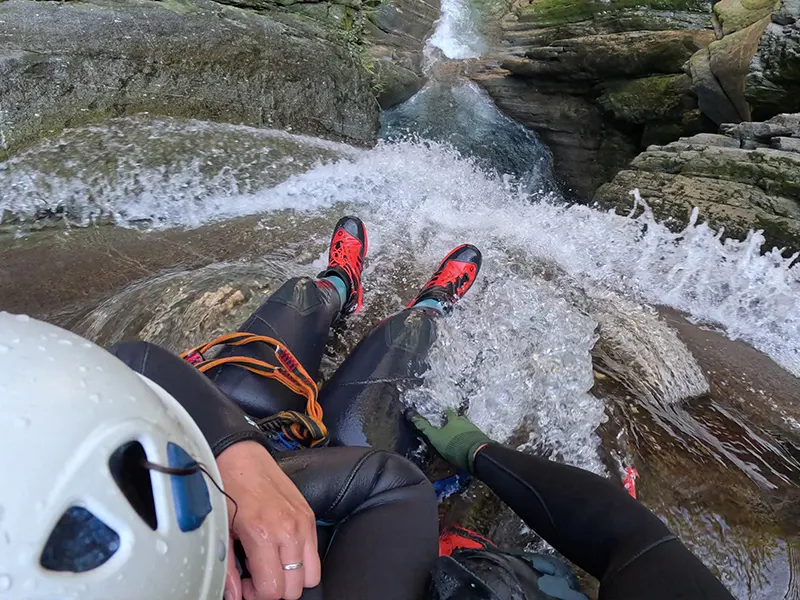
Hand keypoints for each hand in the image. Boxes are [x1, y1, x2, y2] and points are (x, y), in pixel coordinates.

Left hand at [216, 441, 320, 599]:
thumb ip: (228, 569)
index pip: (273, 590)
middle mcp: (289, 529)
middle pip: (295, 588)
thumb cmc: (227, 486)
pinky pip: (315, 554)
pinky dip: (300, 560)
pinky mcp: (310, 516)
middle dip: (274, 589)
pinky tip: (280, 550)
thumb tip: (235, 594)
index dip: (256, 595)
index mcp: (263, 533)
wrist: (241, 455)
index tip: (244, 585)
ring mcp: (303, 522)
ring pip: (311, 575)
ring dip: (291, 577)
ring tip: (270, 566)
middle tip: (256, 577)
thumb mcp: (221, 530)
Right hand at [410, 409, 491, 473]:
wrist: (478, 455)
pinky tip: (468, 445)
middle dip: (457, 421)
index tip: (445, 412)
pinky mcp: (482, 441)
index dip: (447, 413)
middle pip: (461, 419)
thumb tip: (411, 415)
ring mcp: (476, 431)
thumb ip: (425, 428)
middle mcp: (466, 422)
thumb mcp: (436, 438)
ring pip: (468, 428)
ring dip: (464, 431)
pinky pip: (474, 437)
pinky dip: (470, 439)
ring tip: (459, 436)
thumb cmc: (454, 445)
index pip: (450, 413)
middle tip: (452, 425)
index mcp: (454, 420)